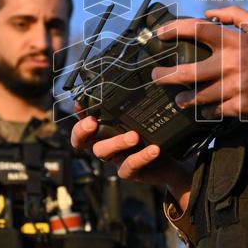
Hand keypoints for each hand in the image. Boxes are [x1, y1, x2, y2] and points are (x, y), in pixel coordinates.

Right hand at [71, 114, 191, 209]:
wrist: (170, 160)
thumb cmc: (152, 133)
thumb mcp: (143, 117)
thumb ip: (136, 103)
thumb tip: (143, 76)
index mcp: (104, 129)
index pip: (82, 121)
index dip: (77, 114)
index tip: (79, 104)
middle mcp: (105, 143)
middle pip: (82, 141)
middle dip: (82, 131)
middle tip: (92, 122)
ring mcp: (116, 158)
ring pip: (102, 153)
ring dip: (116, 142)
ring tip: (134, 136)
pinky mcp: (130, 172)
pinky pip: (129, 167)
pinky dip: (140, 157)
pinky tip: (153, 149)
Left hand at [151, 6, 247, 119]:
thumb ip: (234, 14)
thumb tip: (207, 12)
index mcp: (235, 42)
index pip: (198, 30)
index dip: (174, 29)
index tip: (160, 33)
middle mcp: (231, 65)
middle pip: (187, 71)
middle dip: (165, 75)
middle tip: (155, 75)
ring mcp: (234, 88)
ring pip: (196, 96)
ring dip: (182, 98)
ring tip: (176, 98)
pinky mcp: (238, 107)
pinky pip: (213, 110)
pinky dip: (205, 109)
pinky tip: (200, 108)